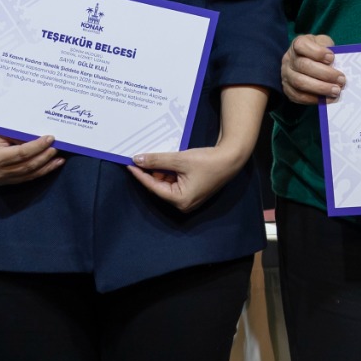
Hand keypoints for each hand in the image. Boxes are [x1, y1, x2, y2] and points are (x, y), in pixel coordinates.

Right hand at [0, 126, 65, 186]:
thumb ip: (18, 136)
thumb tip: (41, 138)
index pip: (22, 154)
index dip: (38, 146)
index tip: (51, 138)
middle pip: (27, 166)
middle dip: (45, 156)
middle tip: (57, 146)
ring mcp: (0, 179)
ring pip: (29, 174)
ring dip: (46, 166)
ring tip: (59, 158)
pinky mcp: (3, 181)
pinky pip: (25, 177)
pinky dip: (39, 171)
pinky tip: (50, 165)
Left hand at [127, 142, 247, 212]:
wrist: (231, 159)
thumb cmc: (208, 161)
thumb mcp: (180, 160)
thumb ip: (157, 161)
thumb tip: (138, 160)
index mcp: (180, 200)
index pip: (153, 187)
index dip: (140, 175)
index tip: (129, 165)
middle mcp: (183, 204)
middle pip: (159, 186)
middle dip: (151, 172)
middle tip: (140, 157)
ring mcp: (188, 199)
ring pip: (166, 184)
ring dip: (160, 171)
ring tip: (155, 156)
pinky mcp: (192, 192)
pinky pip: (175, 183)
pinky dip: (169, 172)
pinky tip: (165, 160)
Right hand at [281, 34, 345, 104]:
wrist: (306, 63)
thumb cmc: (318, 52)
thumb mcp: (324, 43)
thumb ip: (329, 48)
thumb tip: (337, 61)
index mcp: (297, 44)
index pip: (301, 45)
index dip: (317, 52)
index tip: (332, 58)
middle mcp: (289, 59)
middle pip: (303, 66)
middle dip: (325, 74)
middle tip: (341, 80)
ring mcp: (286, 75)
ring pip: (300, 82)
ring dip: (320, 88)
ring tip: (336, 91)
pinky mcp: (288, 89)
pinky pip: (298, 96)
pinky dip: (314, 99)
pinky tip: (328, 98)